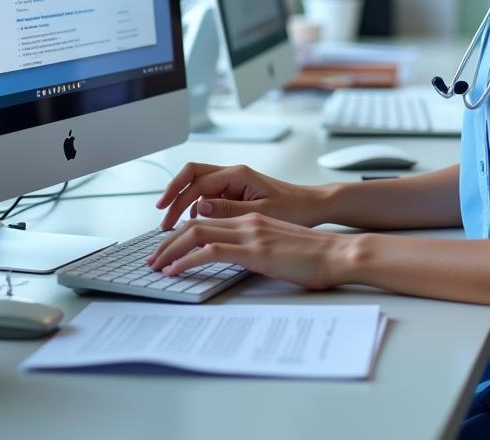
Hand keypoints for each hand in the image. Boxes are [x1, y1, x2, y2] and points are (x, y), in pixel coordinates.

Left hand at [147, 213, 352, 290]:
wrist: (338, 253)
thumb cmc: (314, 255)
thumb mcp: (278, 246)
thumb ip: (254, 245)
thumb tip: (235, 258)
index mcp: (252, 219)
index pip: (207, 219)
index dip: (182, 234)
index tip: (167, 250)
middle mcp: (247, 221)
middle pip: (195, 223)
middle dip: (167, 242)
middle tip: (151, 260)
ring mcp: (250, 234)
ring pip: (197, 233)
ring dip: (170, 250)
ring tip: (155, 266)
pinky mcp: (254, 251)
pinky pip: (210, 251)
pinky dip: (186, 260)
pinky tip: (174, 271)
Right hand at [154, 162, 326, 230]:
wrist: (313, 206)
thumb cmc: (294, 208)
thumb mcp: (260, 213)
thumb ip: (228, 209)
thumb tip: (198, 206)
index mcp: (237, 174)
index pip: (196, 181)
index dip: (176, 199)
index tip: (164, 217)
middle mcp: (233, 174)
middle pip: (192, 175)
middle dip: (173, 193)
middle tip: (161, 217)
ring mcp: (234, 182)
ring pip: (199, 185)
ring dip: (183, 201)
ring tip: (173, 225)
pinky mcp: (237, 193)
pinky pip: (209, 195)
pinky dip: (196, 207)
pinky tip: (193, 224)